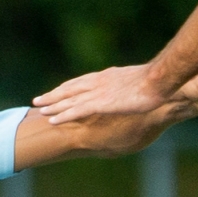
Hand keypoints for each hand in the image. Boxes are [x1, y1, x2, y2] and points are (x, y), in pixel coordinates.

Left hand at [33, 64, 172, 125]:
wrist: (159, 80)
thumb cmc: (155, 81)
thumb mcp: (137, 81)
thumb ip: (127, 86)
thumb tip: (129, 91)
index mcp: (106, 76)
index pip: (81, 82)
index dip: (67, 88)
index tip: (56, 92)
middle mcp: (98, 82)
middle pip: (70, 89)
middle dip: (53, 95)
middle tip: (38, 101)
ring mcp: (98, 92)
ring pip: (69, 100)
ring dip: (53, 105)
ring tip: (40, 111)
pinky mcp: (101, 103)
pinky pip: (76, 110)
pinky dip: (63, 115)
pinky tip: (52, 120)